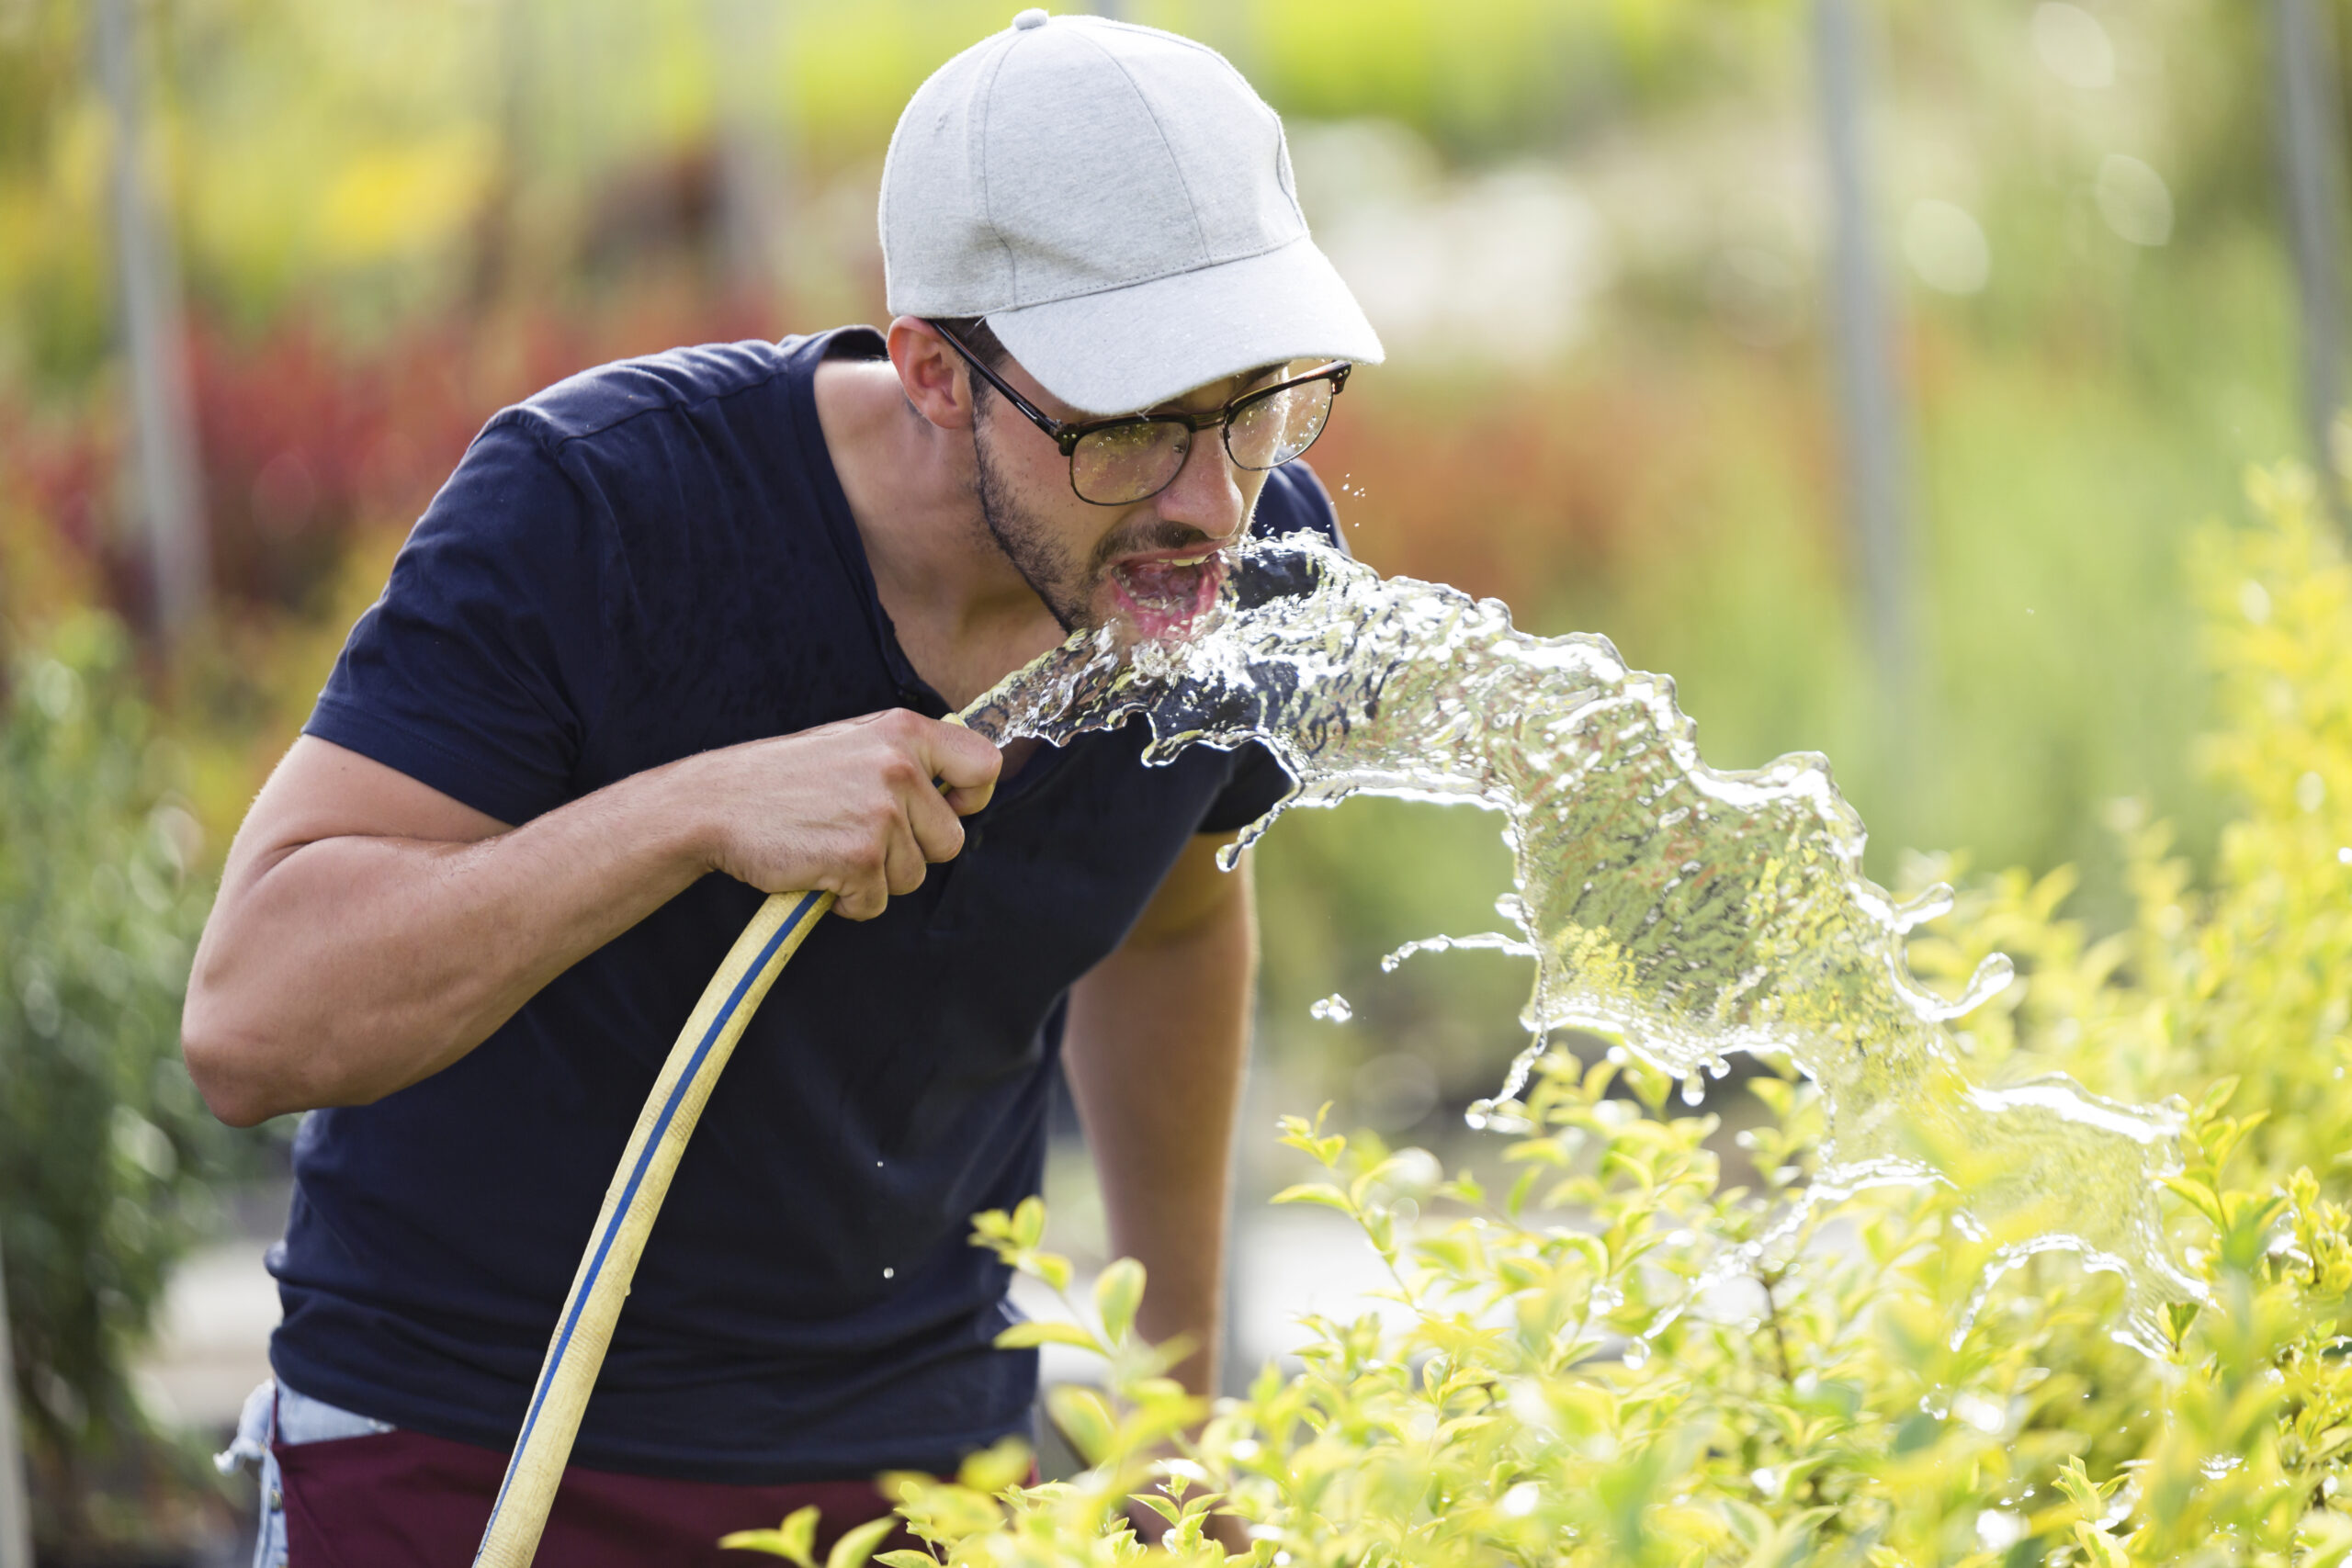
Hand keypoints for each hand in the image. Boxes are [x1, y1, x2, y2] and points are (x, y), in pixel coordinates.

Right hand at [679, 709, 1002, 918]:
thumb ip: (905, 757)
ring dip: (876, 878)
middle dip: (911, 853)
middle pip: (950, 841)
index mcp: (904, 731)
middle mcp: (900, 766)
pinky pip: (877, 903)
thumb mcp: (853, 743)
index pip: (985, 765)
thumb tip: (960, 786)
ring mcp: (882, 812)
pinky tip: (818, 871)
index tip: (946, 810)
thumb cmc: (784, 780)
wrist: (716, 804)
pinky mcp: (860, 857)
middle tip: (861, 838)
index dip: (971, 799)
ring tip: (832, 848)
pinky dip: (849, 901)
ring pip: (914, 877)